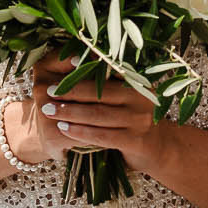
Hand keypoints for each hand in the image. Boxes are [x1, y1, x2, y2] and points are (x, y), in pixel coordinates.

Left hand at [31, 55, 172, 173]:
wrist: (158, 147)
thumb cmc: (133, 116)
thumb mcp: (126, 95)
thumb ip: (109, 80)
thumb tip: (77, 59)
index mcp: (138, 82)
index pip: (108, 71)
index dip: (86, 68)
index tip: (68, 63)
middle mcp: (141, 98)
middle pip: (99, 93)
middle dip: (71, 91)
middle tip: (49, 91)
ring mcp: (140, 120)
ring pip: (97, 115)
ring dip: (70, 112)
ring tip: (49, 110)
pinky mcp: (135, 141)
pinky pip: (101, 135)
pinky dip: (80, 131)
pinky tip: (64, 129)